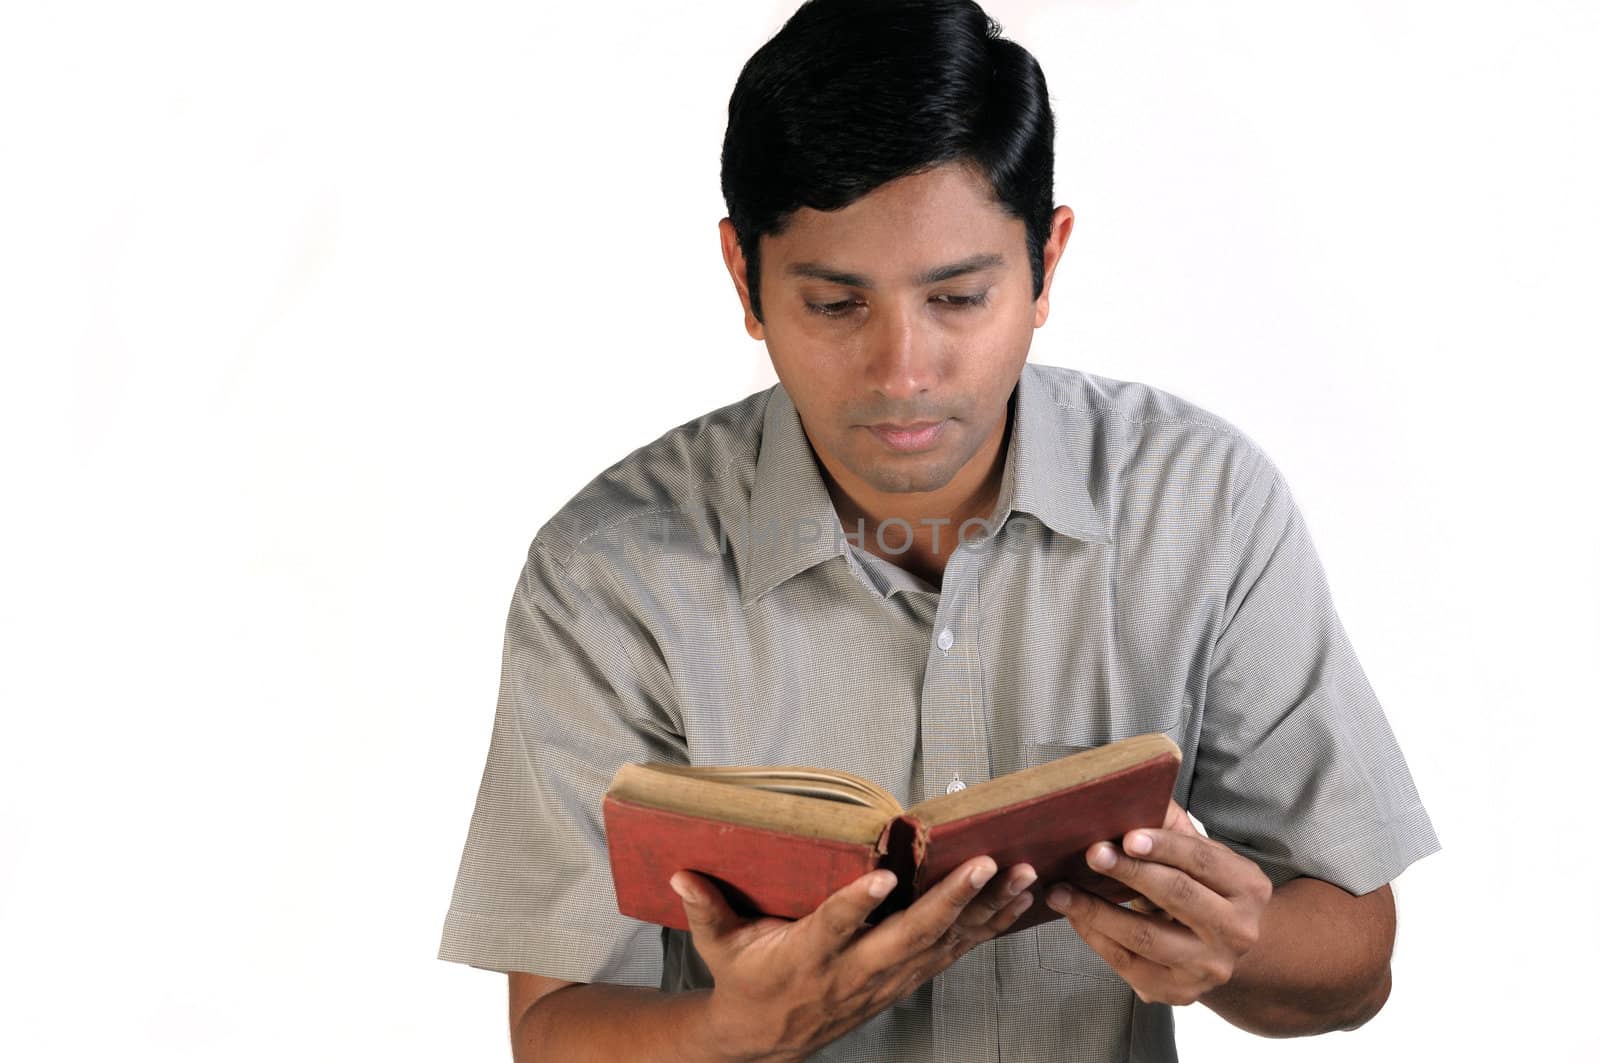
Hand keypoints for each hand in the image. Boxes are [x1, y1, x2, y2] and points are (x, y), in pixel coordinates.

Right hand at [670, 856, 1037, 1061]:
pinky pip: (953, 952)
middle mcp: (853, 971)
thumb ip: (706, 908)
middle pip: (909, 937)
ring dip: (985, 910)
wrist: (769, 1038)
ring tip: (1021, 874)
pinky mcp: (904, 980)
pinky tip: (1017, 902)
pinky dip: (987, 927)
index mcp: (806, 957)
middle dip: (951, 900)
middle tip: (985, 863)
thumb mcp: (719, 946)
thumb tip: (679, 873)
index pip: (833, 929)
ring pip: (944, 944)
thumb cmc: (744, 979)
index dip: (856, 905)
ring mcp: (885, 980)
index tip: (881, 879)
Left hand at [1043, 799, 1271, 1005]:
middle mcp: (1237, 932)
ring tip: (1061, 891)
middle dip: (1128, 873)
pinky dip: (1095, 936)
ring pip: (1145, 936)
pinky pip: (1127, 963)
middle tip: (1090, 854)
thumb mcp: (1202, 854)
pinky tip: (1074, 915)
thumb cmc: (1203, 886)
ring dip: (1096, 911)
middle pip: (1176, 897)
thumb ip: (1171, 824)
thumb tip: (1130, 790)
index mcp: (1248, 887)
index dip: (1164, 846)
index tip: (1127, 835)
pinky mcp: (1177, 992)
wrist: (1222, 947)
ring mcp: (1209, 967)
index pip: (1202, 860)